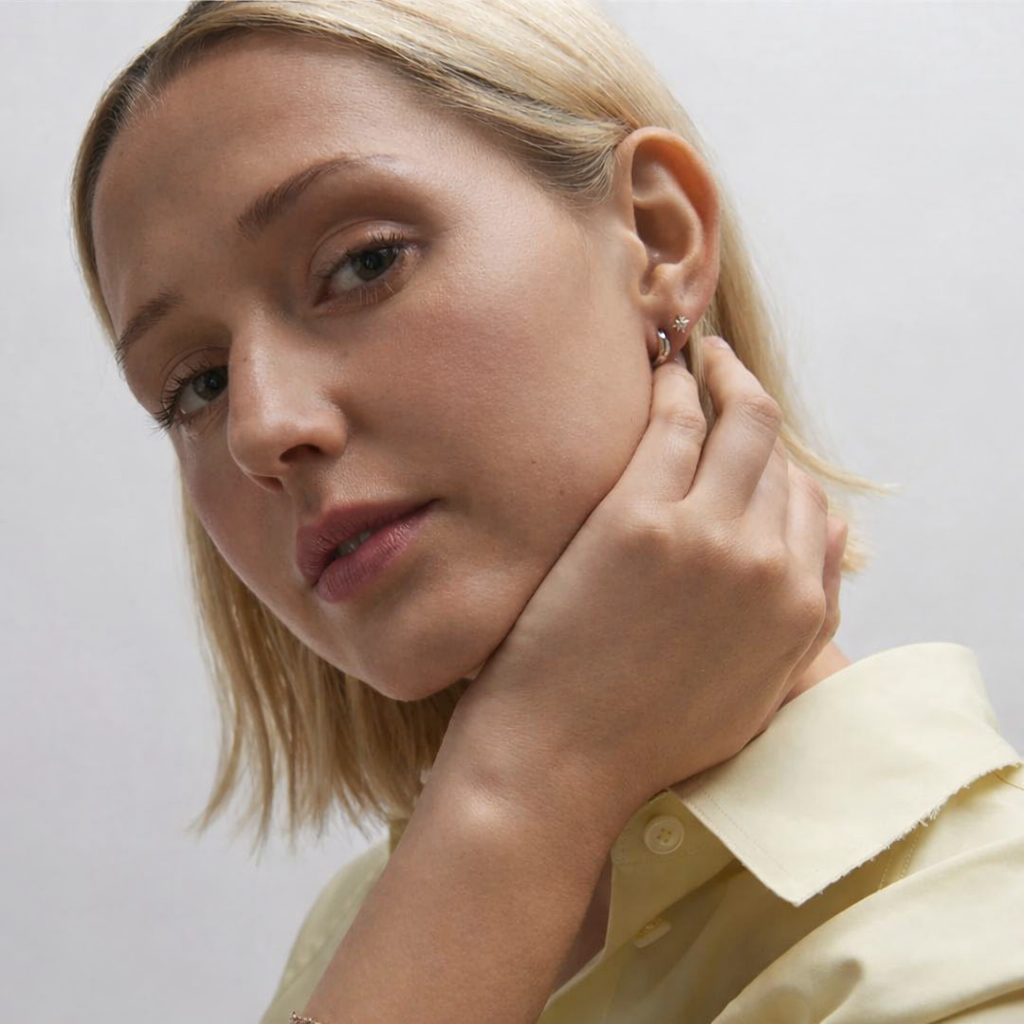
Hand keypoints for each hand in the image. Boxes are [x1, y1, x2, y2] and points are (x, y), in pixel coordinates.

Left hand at [437, 336, 849, 827]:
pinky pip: (675, 421)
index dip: (777, 466)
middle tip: (727, 374)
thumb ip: (804, 618)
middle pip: (781, 456)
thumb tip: (826, 535)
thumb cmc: (642, 735)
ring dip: (725, 377)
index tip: (745, 444)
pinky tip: (658, 374)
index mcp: (801, 609)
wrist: (562, 765)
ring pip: (743, 424)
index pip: (811, 504)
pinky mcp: (642, 519)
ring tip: (699, 360)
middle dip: (755, 408)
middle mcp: (769, 565)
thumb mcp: (756, 691)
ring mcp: (709, 537)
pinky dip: (676, 386)